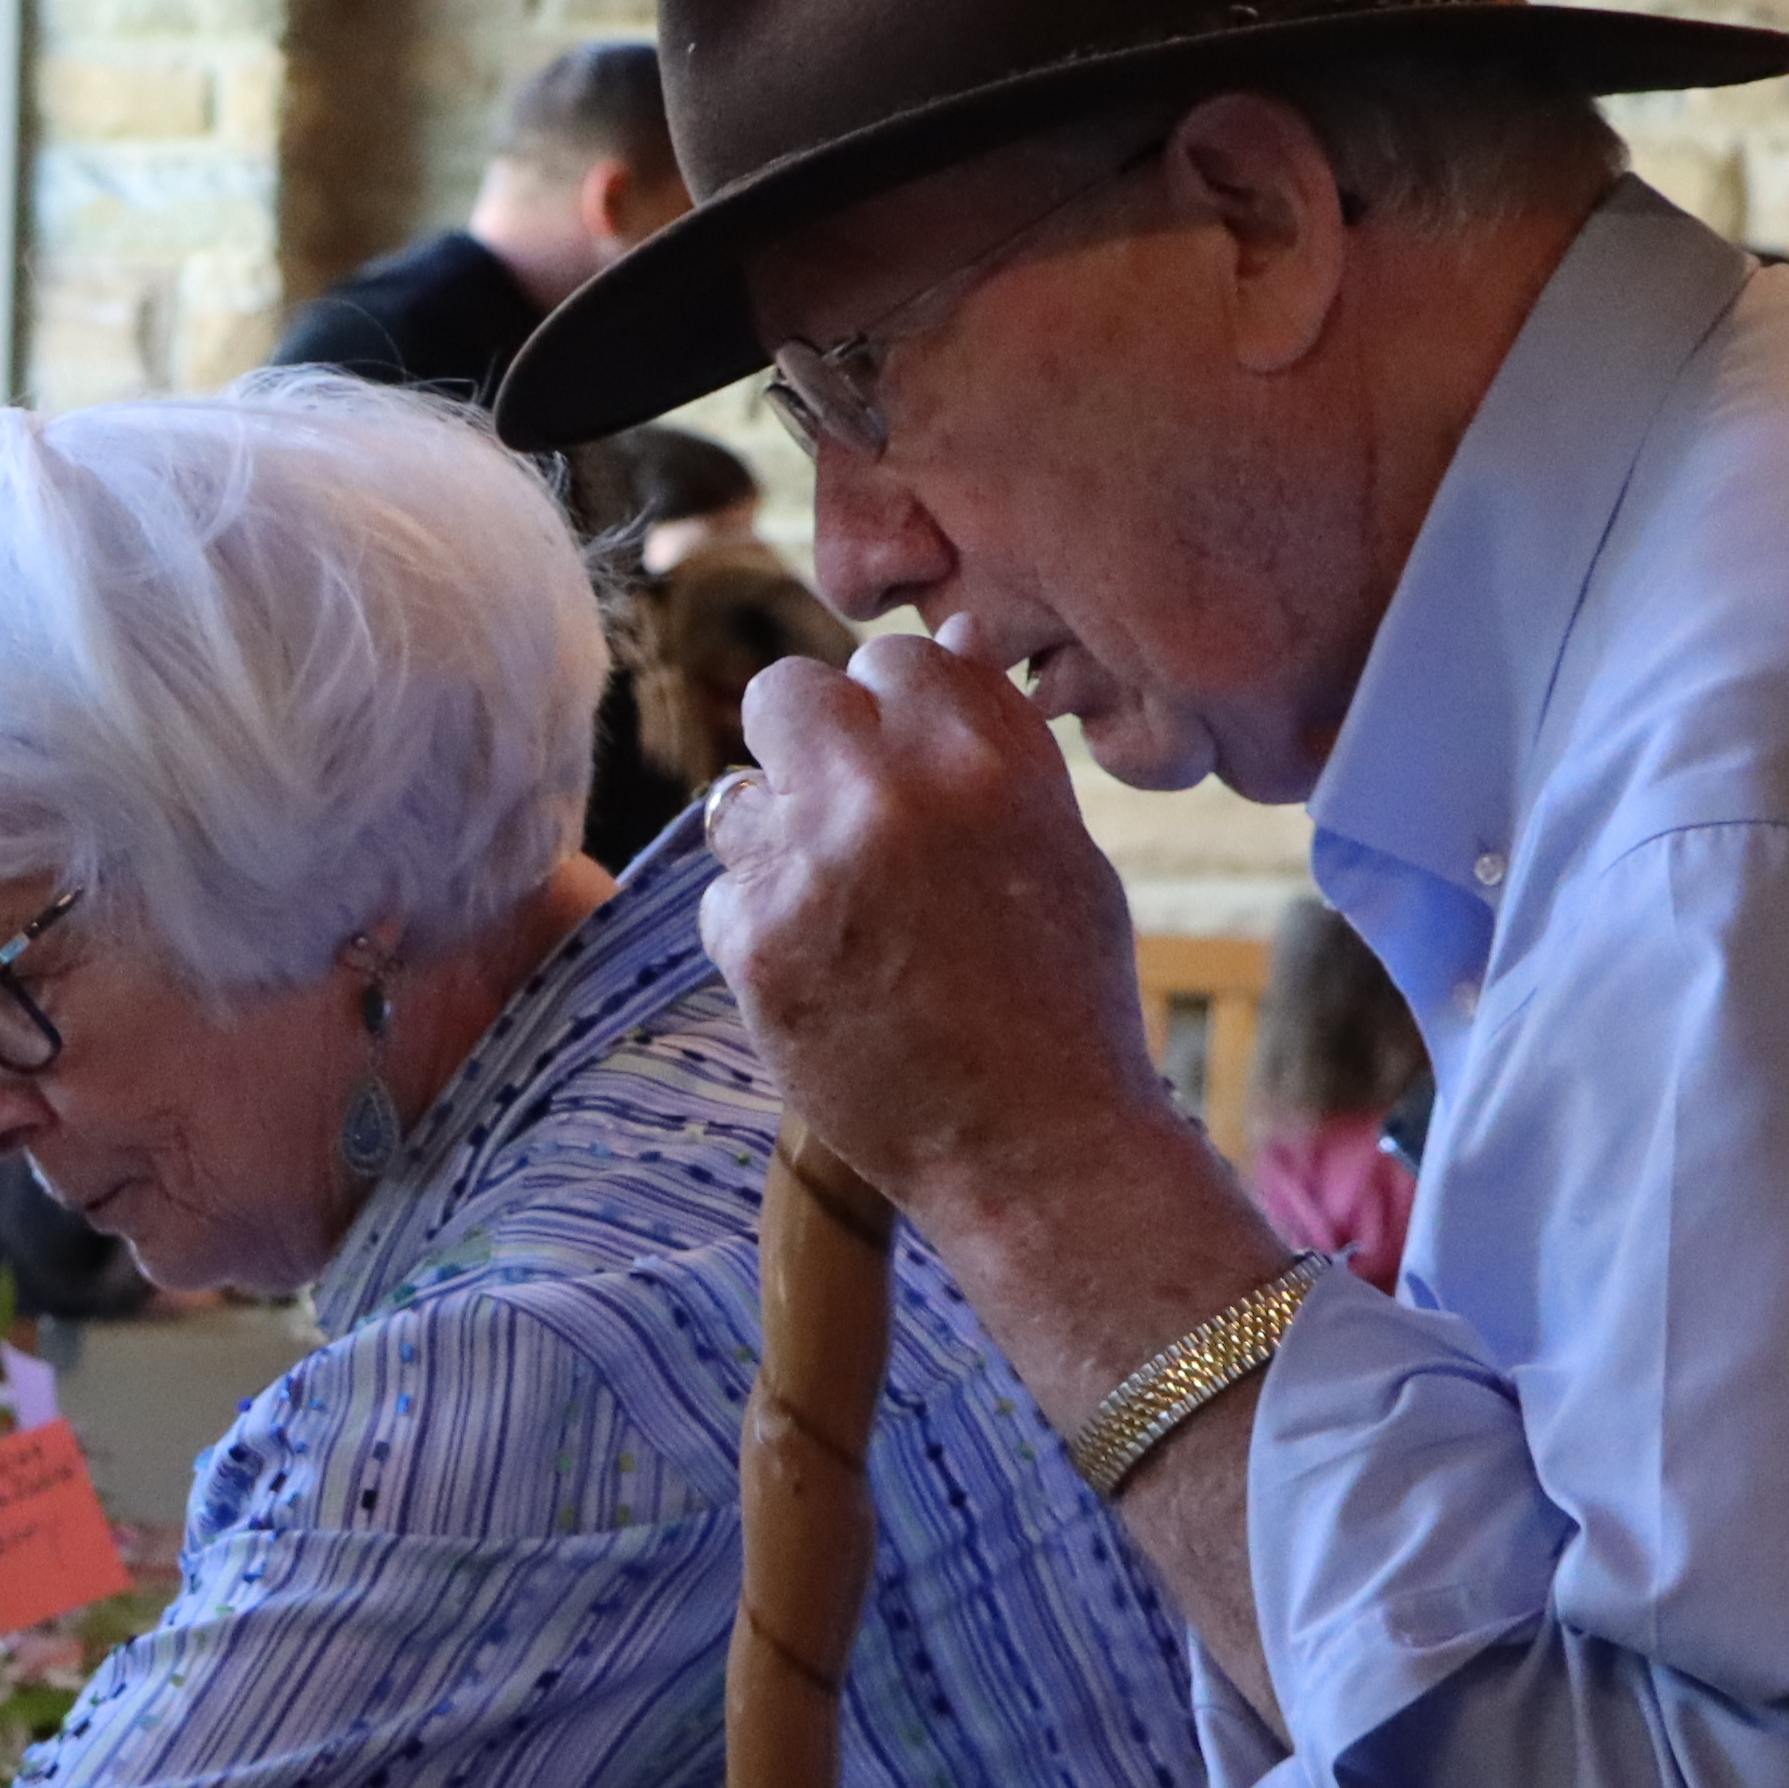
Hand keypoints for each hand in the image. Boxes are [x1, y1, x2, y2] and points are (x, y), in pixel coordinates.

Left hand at [699, 631, 1208, 1221]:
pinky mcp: (755, 947)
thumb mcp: (1060, 845)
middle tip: (842, 811)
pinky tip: (824, 974)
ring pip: (735, 796)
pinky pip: (722, 897)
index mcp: (985, 754)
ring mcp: (812, 867)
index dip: (892, 711)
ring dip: (773, 838)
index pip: (891, 659)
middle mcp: (892, 792)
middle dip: (806, 744)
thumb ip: (989, 742)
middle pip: (786, 694)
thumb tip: (946, 639)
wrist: (1039, 1148)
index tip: (907, 761)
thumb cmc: (1066, 997)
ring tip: (839, 905)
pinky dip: (758, 930)